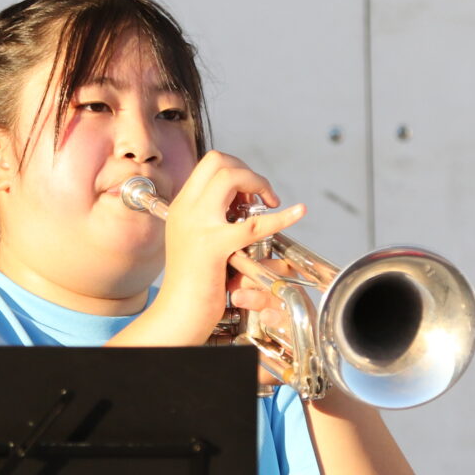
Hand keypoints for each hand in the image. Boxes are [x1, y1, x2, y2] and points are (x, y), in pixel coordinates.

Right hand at [155, 152, 305, 343]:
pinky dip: (282, 216)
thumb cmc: (190, 283)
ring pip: (231, 178)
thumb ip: (208, 218)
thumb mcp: (192, 239)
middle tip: (261, 195)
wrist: (177, 312)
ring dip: (258, 183)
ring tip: (270, 202)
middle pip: (219, 162)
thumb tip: (236, 204)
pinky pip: (255, 224)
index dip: (235, 168)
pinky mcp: (215, 246)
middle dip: (248, 171)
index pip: (209, 164)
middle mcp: (187, 209)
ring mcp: (198, 225)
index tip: (248, 190)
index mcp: (182, 206)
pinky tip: (298, 212)